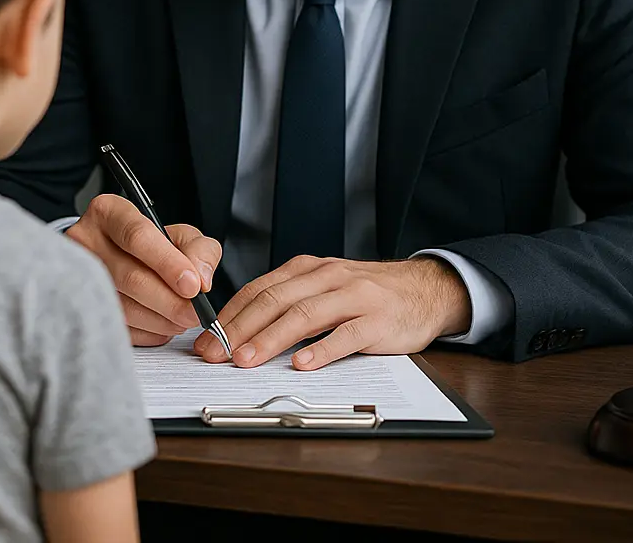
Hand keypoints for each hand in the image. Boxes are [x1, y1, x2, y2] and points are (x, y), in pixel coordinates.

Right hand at [67, 193, 221, 346]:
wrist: (112, 257)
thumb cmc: (149, 246)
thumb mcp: (178, 235)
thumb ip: (199, 250)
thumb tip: (201, 280)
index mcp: (109, 212)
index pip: (137, 236)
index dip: (168, 264)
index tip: (193, 286)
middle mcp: (86, 240)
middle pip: (131, 277)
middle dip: (170, 301)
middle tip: (194, 313)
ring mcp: (77, 276)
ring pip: (125, 307)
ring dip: (161, 320)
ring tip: (180, 319)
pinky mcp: (80, 306)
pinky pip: (119, 328)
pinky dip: (147, 332)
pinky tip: (160, 325)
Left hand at [193, 255, 469, 369]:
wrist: (425, 289)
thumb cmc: (367, 295)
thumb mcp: (324, 287)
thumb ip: (290, 302)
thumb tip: (241, 331)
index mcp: (308, 269)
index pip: (260, 288)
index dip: (230, 314)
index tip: (207, 338)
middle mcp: (327, 277)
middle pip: (275, 300)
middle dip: (240, 328)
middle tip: (216, 353)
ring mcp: (355, 296)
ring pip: (305, 315)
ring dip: (271, 338)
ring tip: (246, 359)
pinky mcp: (379, 319)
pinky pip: (347, 335)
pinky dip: (322, 349)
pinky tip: (302, 363)